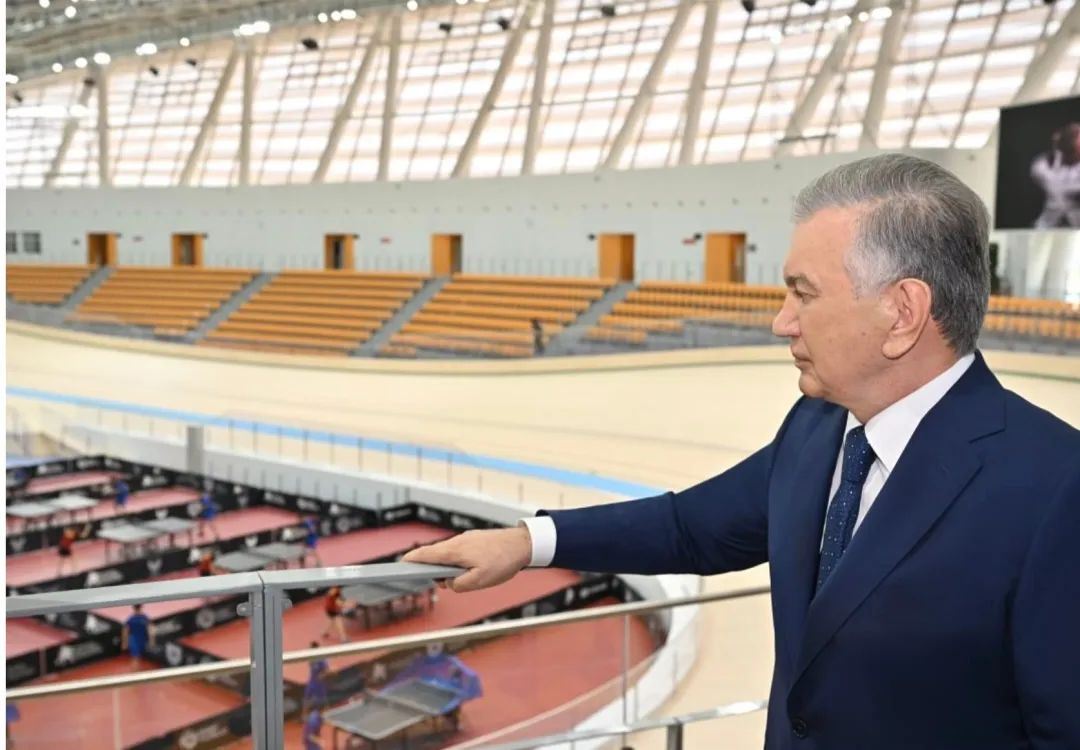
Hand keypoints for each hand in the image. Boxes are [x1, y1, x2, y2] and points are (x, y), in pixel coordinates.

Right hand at [403, 527, 532, 592]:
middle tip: (426, 578)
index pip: (426, 555)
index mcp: (454, 552)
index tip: (400, 564)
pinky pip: (458, 550)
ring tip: (449, 579)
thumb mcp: (479, 581)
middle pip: (434, 553)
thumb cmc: (502, 562)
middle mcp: (457, 542)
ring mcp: (466, 539)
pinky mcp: (474, 540)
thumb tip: (449, 584)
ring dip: (445, 565)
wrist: (522, 544)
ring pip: (447, 553)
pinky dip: (454, 560)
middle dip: (428, 566)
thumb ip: (459, 585)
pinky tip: (462, 570)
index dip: (411, 560)